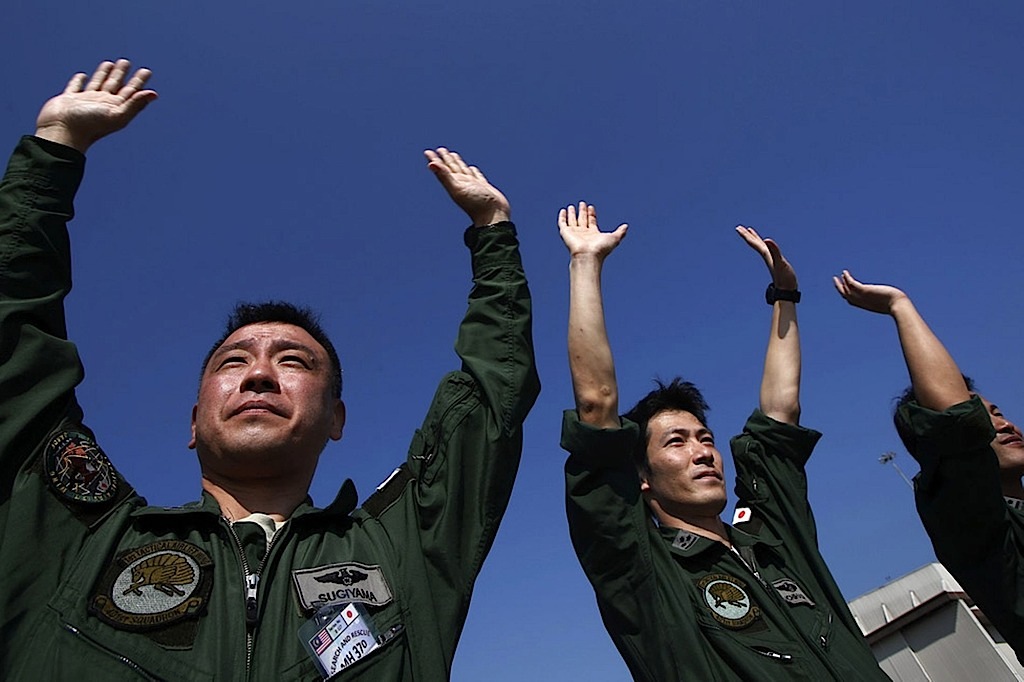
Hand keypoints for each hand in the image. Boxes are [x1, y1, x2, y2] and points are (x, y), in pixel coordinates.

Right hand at [35, 59, 157, 153]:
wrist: (62, 132)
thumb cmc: (90, 125)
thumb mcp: (116, 115)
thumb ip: (135, 104)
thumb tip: (154, 94)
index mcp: (115, 108)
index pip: (131, 92)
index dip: (139, 81)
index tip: (146, 71)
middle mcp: (102, 104)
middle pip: (115, 85)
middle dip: (121, 74)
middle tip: (126, 62)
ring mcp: (86, 101)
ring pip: (97, 83)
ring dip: (104, 74)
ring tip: (109, 63)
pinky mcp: (69, 99)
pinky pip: (76, 87)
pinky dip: (79, 81)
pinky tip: (82, 75)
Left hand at [424, 147, 509, 226]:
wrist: (493, 216)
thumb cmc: (475, 204)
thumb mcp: (458, 188)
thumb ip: (444, 176)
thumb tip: (430, 164)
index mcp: (455, 183)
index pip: (443, 168)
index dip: (436, 160)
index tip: (428, 152)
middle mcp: (463, 183)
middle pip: (452, 167)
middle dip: (446, 158)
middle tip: (440, 149)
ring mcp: (473, 185)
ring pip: (464, 170)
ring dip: (458, 163)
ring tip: (454, 155)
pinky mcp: (484, 187)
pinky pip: (477, 176)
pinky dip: (474, 171)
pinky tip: (472, 169)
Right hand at [558, 201, 626, 259]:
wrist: (588, 255)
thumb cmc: (601, 249)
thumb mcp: (614, 238)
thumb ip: (620, 232)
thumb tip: (626, 226)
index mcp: (593, 234)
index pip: (592, 222)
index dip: (592, 214)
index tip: (591, 207)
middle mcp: (583, 233)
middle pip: (582, 220)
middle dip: (583, 212)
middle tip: (583, 203)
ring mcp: (574, 233)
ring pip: (572, 221)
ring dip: (572, 214)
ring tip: (572, 206)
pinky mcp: (566, 233)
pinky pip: (563, 223)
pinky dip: (562, 217)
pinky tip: (563, 211)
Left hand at [736, 225, 796, 289]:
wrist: (787, 290)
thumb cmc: (784, 277)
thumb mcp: (780, 262)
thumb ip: (774, 251)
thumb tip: (766, 239)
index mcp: (766, 254)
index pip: (753, 242)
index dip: (746, 235)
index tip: (738, 228)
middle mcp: (766, 256)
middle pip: (754, 243)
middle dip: (747, 235)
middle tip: (738, 227)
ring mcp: (770, 259)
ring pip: (760, 246)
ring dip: (754, 239)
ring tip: (750, 232)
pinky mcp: (775, 262)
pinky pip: (767, 250)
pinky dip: (764, 245)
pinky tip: (764, 244)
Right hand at [832, 270, 907, 314]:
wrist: (898, 305)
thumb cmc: (898, 305)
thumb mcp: (890, 303)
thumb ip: (890, 300)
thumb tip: (897, 299)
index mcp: (865, 305)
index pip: (851, 301)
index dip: (846, 294)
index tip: (844, 287)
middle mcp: (861, 301)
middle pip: (845, 295)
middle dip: (839, 287)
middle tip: (836, 280)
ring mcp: (862, 296)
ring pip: (846, 290)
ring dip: (841, 282)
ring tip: (840, 275)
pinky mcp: (864, 290)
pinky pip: (851, 284)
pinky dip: (846, 278)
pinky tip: (845, 272)